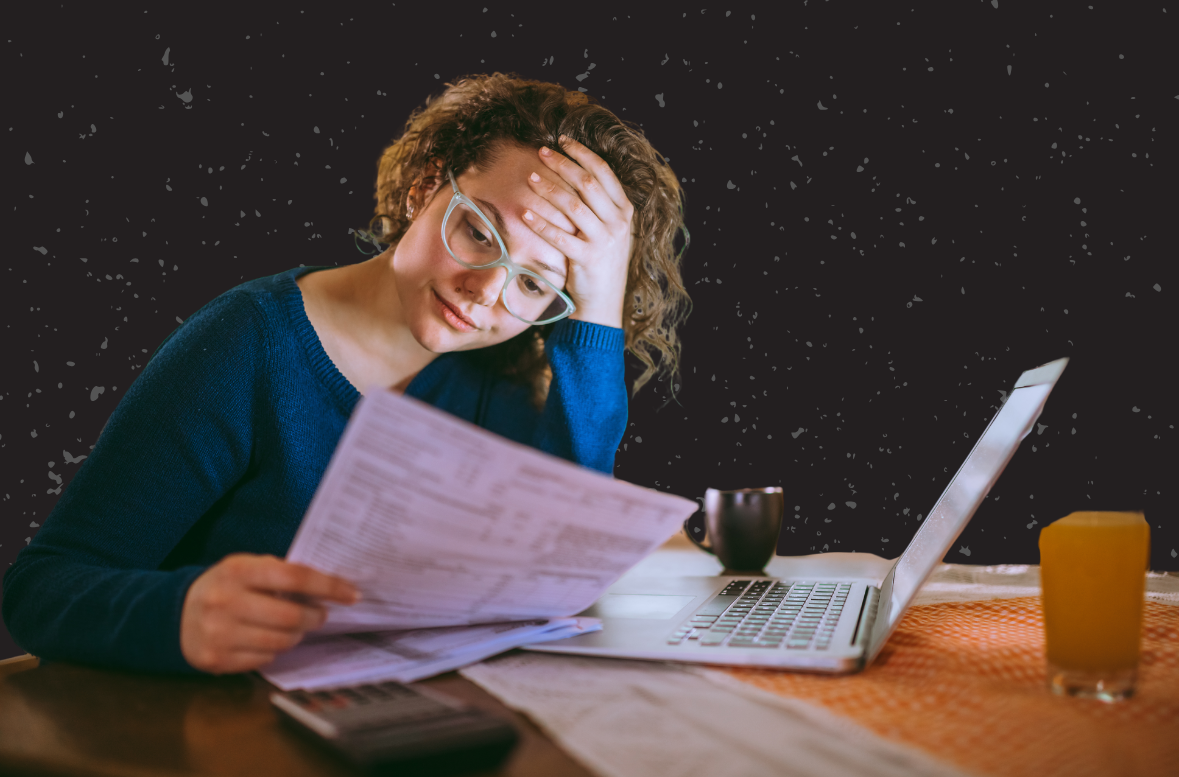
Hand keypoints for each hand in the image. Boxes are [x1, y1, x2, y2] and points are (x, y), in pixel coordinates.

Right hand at [180, 552, 359, 674]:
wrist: (177, 614)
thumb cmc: (226, 587)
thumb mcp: (247, 568)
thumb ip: (280, 573)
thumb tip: (329, 585)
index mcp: (237, 570)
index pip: (294, 577)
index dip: (328, 587)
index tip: (352, 594)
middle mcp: (225, 601)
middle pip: (291, 616)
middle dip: (315, 617)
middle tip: (319, 614)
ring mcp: (219, 633)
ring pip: (281, 641)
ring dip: (297, 634)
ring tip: (294, 626)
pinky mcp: (216, 659)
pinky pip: (265, 659)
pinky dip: (275, 649)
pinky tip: (268, 638)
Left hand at [523, 135, 634, 328]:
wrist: (604, 303)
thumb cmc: (601, 264)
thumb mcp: (609, 232)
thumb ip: (599, 207)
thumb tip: (574, 175)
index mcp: (624, 211)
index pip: (604, 172)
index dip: (582, 153)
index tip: (562, 140)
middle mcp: (618, 223)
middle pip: (588, 183)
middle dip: (563, 164)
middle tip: (541, 152)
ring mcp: (604, 241)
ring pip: (574, 206)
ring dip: (550, 189)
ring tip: (530, 177)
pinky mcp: (587, 259)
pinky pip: (560, 236)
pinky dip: (541, 223)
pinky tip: (525, 213)